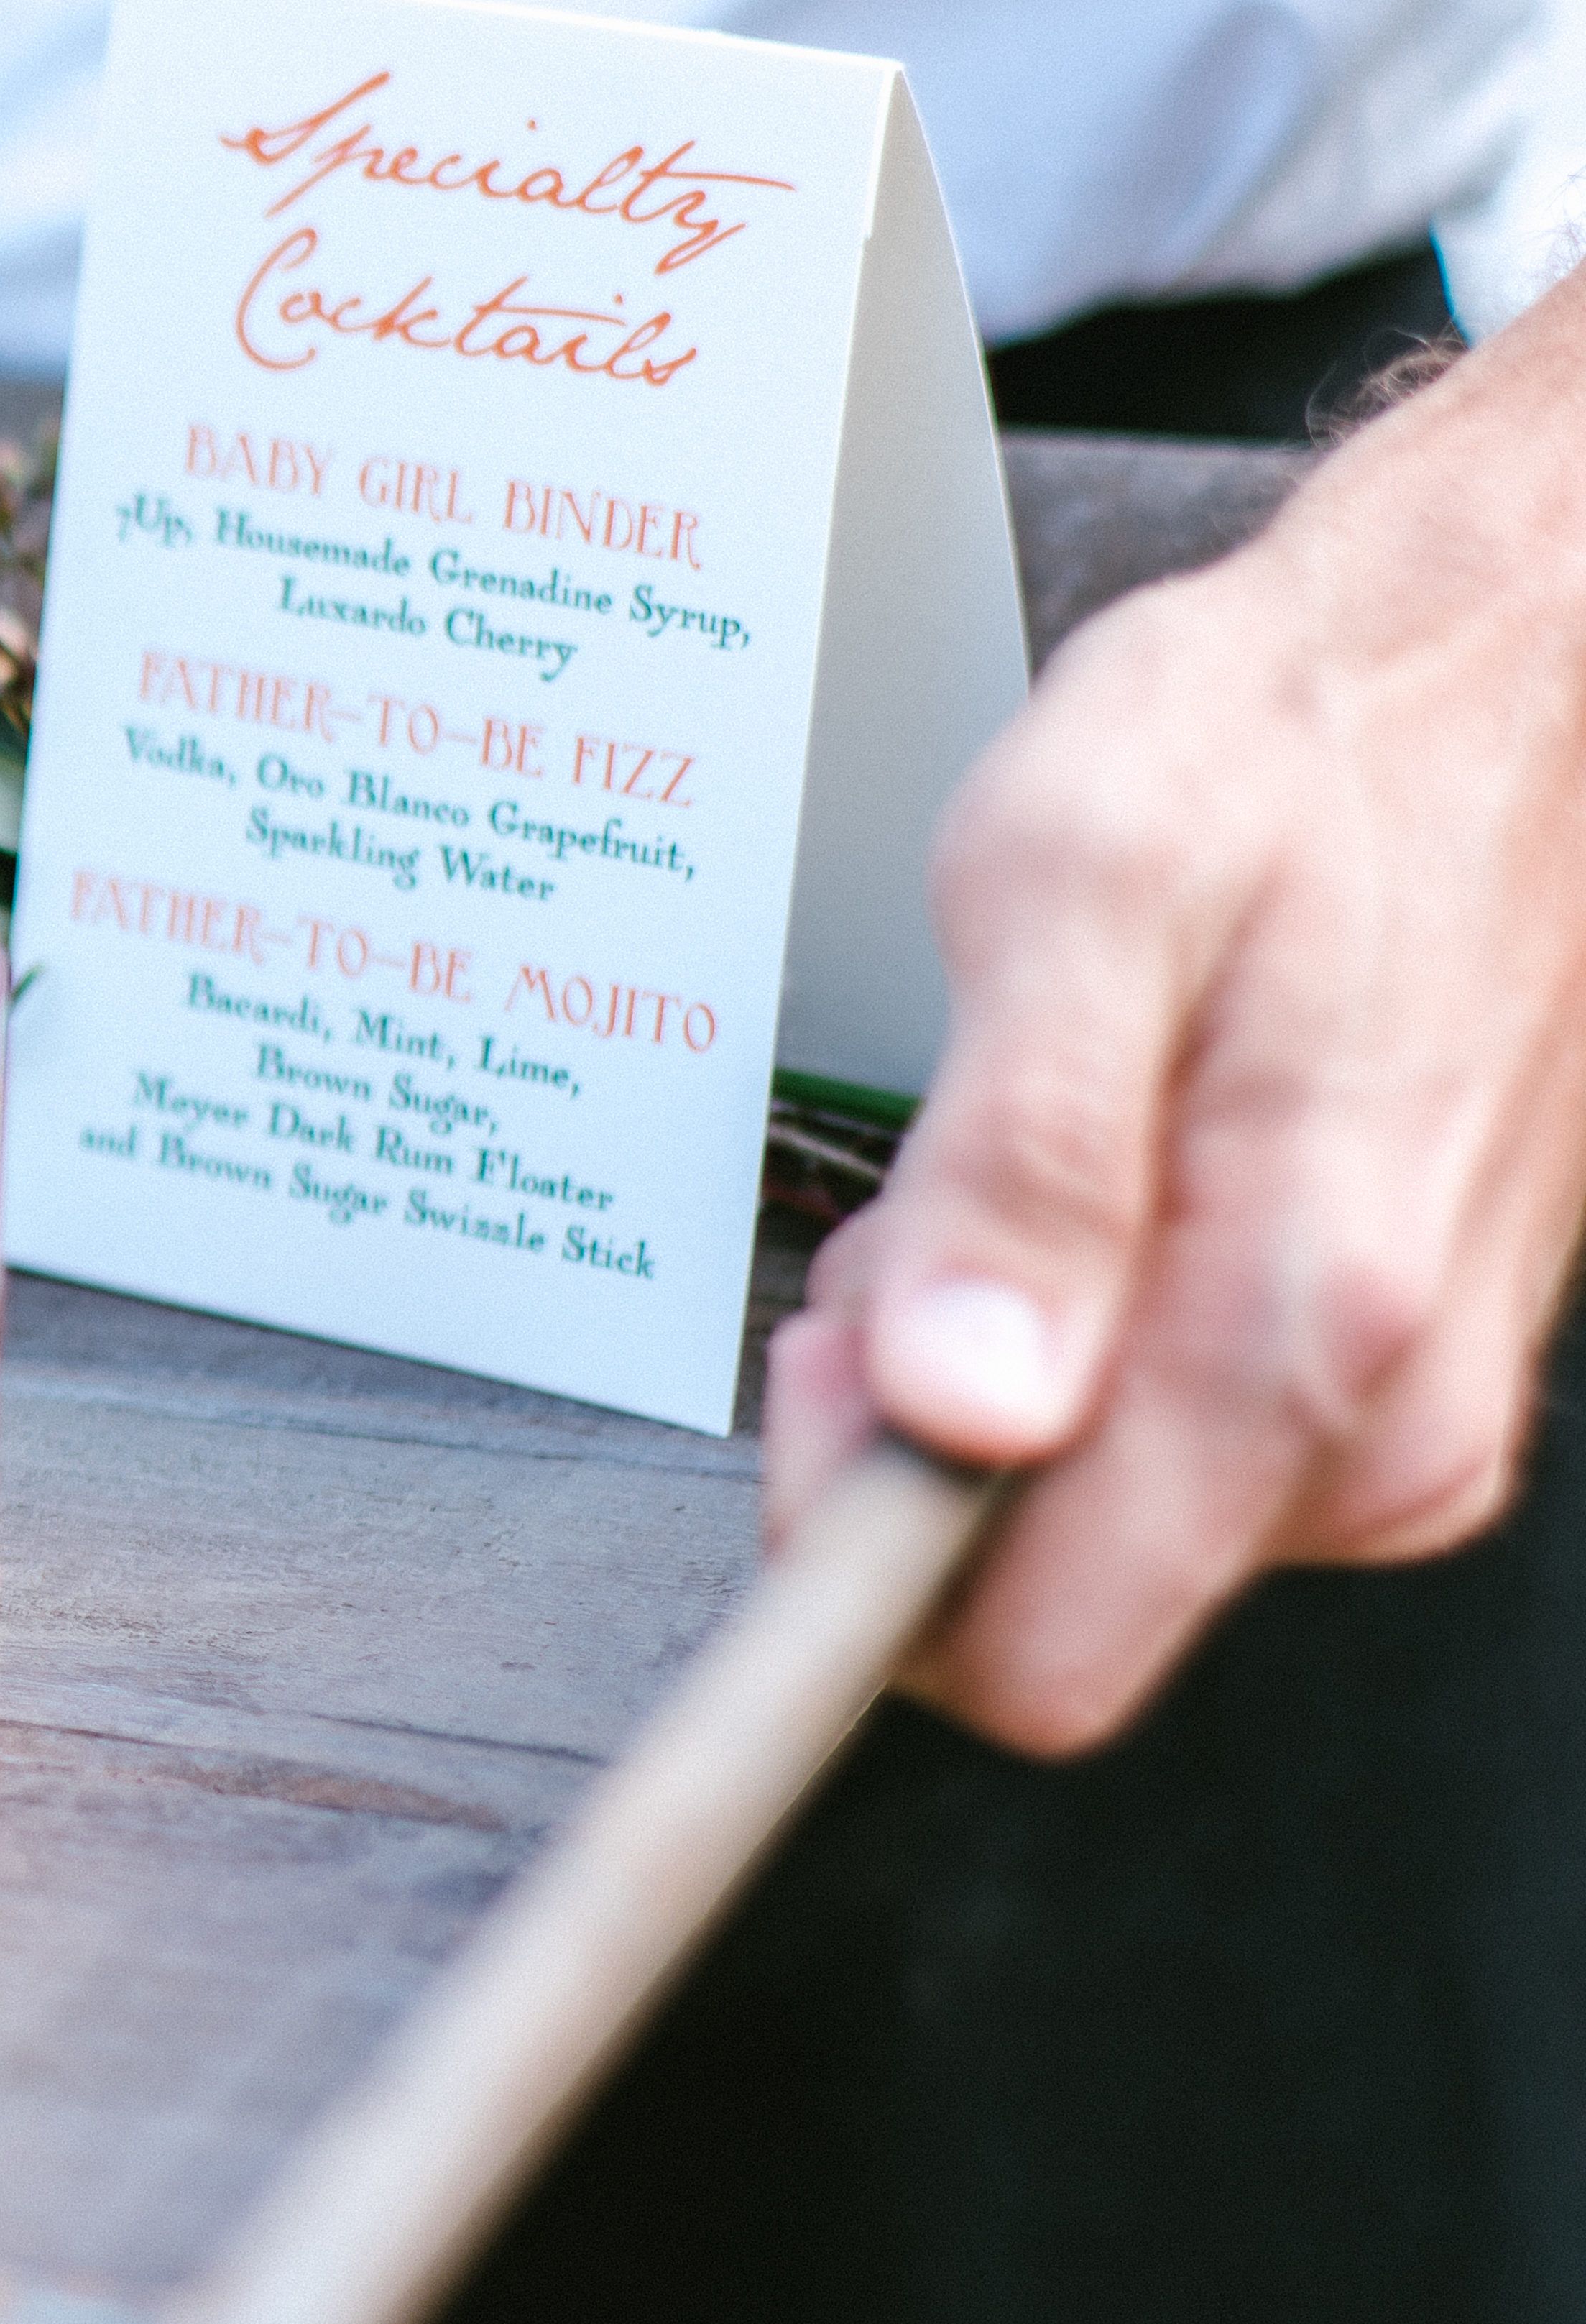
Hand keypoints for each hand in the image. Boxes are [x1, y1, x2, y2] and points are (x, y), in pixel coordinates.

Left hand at [763, 297, 1585, 1749]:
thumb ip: (1013, 1171)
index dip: (866, 1549)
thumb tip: (955, 1413)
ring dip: (996, 1375)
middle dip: (922, 1440)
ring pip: (1096, 1522)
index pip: (1033, 1650)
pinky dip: (1081, 1340)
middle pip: (1045, 1600)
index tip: (821, 1380)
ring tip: (1017, 1156)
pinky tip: (1090, 1185)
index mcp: (1303, 1322)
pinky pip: (1171, 1446)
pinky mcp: (1393, 1370)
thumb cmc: (1280, 752)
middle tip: (922, 1209)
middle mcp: (1383, 1409)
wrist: (1501, 673)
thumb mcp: (1073, 887)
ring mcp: (1402, 1403)